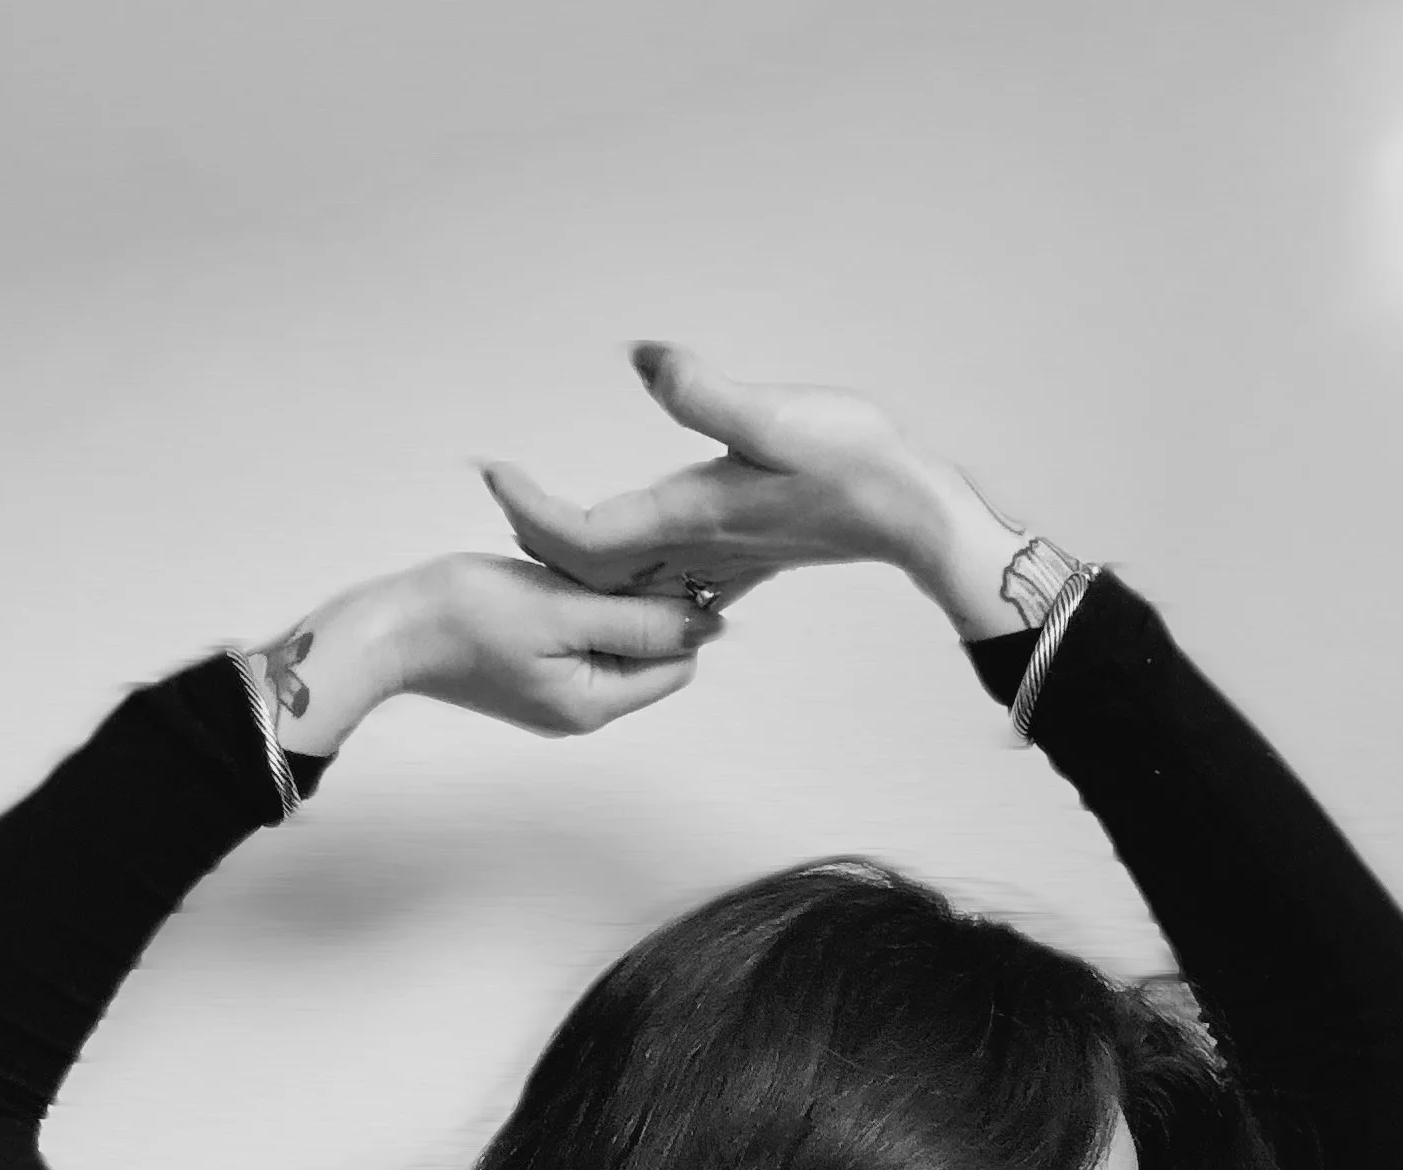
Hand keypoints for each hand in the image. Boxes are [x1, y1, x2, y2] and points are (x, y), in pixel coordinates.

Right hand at [263, 552, 720, 752]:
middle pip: (650, 656)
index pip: (678, 663)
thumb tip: (709, 626)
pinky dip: (577, 609)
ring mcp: (556, 696)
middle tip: (602, 565)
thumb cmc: (464, 616)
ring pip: (615, 644)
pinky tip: (550, 586)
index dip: (676, 613)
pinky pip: (581, 640)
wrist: (387, 631)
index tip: (647, 567)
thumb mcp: (561, 611)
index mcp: (594, 704)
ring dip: (607, 604)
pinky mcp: (534, 676)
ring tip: (568, 575)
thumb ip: (638, 621)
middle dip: (641, 608)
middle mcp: (582, 711)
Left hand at [477, 343, 974, 615]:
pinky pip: (667, 576)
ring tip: (543, 512)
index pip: (578, 535)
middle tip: (502, 489)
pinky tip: (629, 549)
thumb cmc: (853, 465)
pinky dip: (631, 566)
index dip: (525, 509)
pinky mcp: (741, 553)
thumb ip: (702, 391)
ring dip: (578, 553)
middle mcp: (692, 547)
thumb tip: (639, 357)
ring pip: (625, 578)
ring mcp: (716, 558)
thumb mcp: (776, 416)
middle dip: (537, 533)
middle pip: (589, 567)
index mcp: (685, 516)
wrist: (912, 516)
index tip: (490, 471)